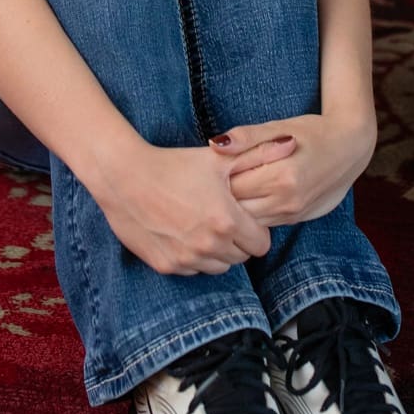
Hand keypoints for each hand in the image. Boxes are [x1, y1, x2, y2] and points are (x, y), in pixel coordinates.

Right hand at [85, 139, 276, 276]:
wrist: (122, 176)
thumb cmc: (171, 164)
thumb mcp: (216, 159)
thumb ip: (258, 155)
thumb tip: (291, 143)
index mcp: (228, 221)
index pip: (260, 244)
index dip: (253, 229)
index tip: (238, 214)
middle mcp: (210, 245)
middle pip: (240, 257)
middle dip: (235, 241)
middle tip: (218, 217)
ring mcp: (187, 259)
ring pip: (217, 267)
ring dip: (214, 251)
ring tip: (199, 225)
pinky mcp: (166, 265)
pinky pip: (191, 270)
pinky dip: (190, 257)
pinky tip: (179, 232)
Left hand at [216, 113, 373, 225]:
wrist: (351, 148)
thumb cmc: (311, 133)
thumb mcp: (278, 127)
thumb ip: (246, 137)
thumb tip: (215, 145)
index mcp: (281, 176)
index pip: (230, 186)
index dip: (214, 177)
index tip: (207, 166)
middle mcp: (287, 201)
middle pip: (235, 207)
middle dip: (219, 195)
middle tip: (210, 178)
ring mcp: (292, 213)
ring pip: (247, 220)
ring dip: (233, 207)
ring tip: (227, 185)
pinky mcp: (295, 219)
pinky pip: (262, 222)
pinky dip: (249, 212)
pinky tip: (245, 195)